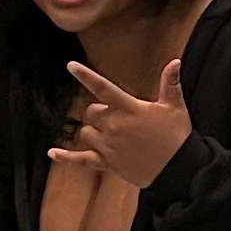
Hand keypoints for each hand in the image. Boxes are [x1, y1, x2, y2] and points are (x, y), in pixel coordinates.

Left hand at [51, 58, 191, 191]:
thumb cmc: (176, 136)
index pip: (102, 88)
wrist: (178, 169)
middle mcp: (114, 126)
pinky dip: (66, 158)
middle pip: (91, 112)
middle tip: (119, 117)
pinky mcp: (107, 163)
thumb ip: (170, 83)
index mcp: (128, 109)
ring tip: (111, 134)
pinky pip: (81, 160)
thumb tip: (175, 61)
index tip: (70, 65)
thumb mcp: (175, 107)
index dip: (85, 75)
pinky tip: (52, 153)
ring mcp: (108, 146)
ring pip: (86, 132)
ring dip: (93, 130)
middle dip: (100, 112)